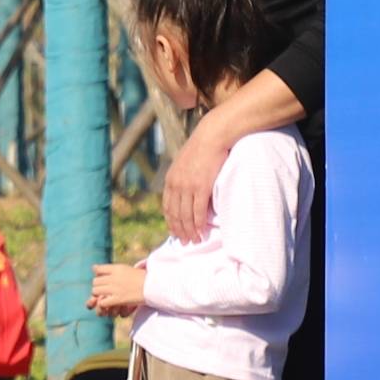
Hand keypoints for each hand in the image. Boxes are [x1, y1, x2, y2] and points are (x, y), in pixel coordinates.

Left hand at [86, 259, 146, 318]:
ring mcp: (115, 288)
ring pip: (96, 291)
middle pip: (95, 281)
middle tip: (102, 290)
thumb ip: (114, 269)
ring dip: (98, 295)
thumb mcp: (128, 270)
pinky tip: (109, 304)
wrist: (153, 287)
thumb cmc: (143, 278)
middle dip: (97, 286)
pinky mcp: (118, 299)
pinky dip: (103, 304)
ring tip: (105, 297)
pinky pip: (102, 302)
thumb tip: (96, 268)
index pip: (98, 269)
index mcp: (117, 268)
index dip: (97, 275)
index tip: (102, 279)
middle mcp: (114, 277)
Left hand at [162, 116, 237, 235]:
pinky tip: (201, 232)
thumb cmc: (203, 148)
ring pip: (185, 216)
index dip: (171, 222)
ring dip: (189, 231)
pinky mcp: (201, 187)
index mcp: (170, 180)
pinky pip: (198, 212)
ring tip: (194, 241)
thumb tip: (187, 189)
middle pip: (175, 214)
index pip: (167, 207)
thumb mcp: (185, 162)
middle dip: (179, 231)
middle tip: (184, 243)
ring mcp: (188, 187)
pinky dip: (198, 225)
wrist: (212, 136)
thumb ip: (183, 177)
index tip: (175, 232)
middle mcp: (176, 185)